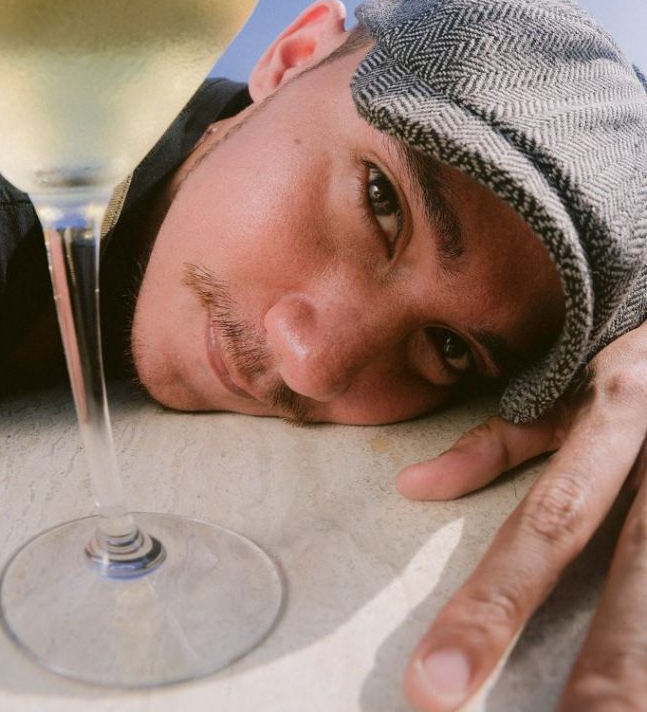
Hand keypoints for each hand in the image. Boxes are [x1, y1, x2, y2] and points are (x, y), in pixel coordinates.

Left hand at [396, 321, 646, 710]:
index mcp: (616, 414)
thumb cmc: (639, 356)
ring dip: (646, 678)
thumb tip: (411, 488)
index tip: (436, 684)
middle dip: (604, 681)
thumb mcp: (571, 379)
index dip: (495, 606)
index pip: (547, 525)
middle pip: (638, 582)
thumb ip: (497, 440)